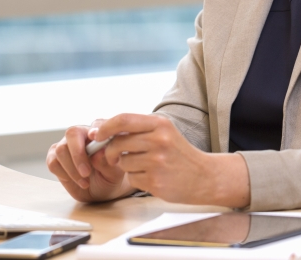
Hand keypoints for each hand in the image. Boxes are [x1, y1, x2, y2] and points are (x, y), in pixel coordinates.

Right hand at [46, 120, 135, 201]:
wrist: (100, 192)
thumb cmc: (109, 178)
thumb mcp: (114, 173)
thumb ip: (106, 162)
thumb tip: (98, 152)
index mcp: (100, 133)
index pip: (96, 124)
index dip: (94, 131)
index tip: (94, 138)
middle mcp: (81, 135)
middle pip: (72, 133)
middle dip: (78, 154)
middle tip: (86, 172)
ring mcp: (66, 145)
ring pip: (61, 149)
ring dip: (72, 169)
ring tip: (85, 182)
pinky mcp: (55, 157)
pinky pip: (53, 162)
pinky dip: (64, 174)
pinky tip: (75, 180)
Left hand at [95, 113, 250, 207]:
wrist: (204, 176)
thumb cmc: (178, 153)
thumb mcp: (162, 132)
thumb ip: (135, 129)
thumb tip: (98, 127)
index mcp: (160, 124)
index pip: (123, 120)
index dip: (105, 127)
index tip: (96, 135)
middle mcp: (159, 141)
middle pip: (118, 143)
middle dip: (111, 152)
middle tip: (115, 156)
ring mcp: (158, 162)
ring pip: (123, 163)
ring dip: (127, 167)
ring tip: (145, 166)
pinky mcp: (155, 181)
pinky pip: (131, 179)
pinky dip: (137, 179)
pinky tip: (152, 177)